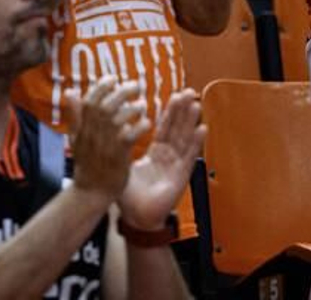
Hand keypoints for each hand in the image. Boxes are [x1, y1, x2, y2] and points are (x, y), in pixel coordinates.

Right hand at [66, 76, 149, 200]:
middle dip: (121, 91)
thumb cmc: (86, 163)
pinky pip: (130, 135)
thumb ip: (75, 114)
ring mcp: (104, 145)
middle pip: (105, 106)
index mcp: (81, 128)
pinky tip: (146, 123)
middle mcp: (92, 134)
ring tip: (142, 104)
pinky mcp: (118, 156)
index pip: (89, 101)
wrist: (91, 192)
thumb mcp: (75, 137)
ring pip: (118, 118)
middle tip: (136, 85)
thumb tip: (70, 91)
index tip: (113, 78)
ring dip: (133, 108)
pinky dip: (140, 126)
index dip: (101, 86)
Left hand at [118, 89, 204, 229]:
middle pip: (177, 129)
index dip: (171, 112)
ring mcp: (176, 165)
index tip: (176, 94)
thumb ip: (118, 149)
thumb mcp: (121, 167)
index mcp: (155, 153)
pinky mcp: (181, 176)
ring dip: (191, 122)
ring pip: (185, 139)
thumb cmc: (130, 197)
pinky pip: (190, 156)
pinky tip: (202, 128)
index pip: (164, 127)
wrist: (137, 219)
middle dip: (183, 110)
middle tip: (189, 91)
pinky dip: (196, 142)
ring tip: (196, 104)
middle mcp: (168, 156)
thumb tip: (108, 130)